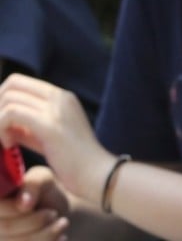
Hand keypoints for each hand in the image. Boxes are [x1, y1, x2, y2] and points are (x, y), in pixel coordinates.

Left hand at [0, 76, 111, 201]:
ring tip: (4, 141)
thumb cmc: (74, 161)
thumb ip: (27, 126)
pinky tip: (9, 144)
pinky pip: (11, 114)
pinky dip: (1, 128)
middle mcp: (60, 97)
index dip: (0, 97)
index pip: (20, 81)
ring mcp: (56, 109)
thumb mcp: (47, 137)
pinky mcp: (50, 125)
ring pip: (10, 99)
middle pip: (13, 84)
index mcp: (62, 97)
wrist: (97, 174)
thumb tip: (2, 122)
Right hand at [0, 166, 68, 239]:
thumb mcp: (44, 179)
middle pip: (5, 227)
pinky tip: (60, 237)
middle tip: (54, 214)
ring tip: (62, 223)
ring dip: (47, 233)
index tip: (32, 206)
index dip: (13, 209)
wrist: (59, 216)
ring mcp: (3, 237)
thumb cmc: (46, 194)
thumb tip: (23, 204)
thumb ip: (33, 183)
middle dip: (36, 221)